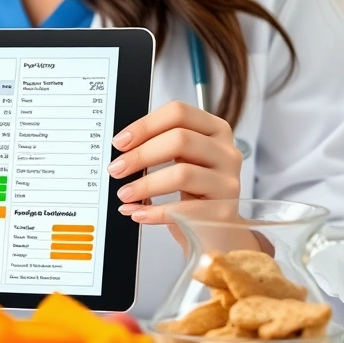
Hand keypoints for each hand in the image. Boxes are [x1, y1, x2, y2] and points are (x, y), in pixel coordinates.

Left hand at [107, 101, 242, 224]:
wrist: (217, 229)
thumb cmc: (195, 191)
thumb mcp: (182, 161)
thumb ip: (159, 147)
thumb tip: (122, 149)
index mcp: (214, 130)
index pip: (179, 113)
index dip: (145, 125)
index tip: (120, 142)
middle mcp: (225, 152)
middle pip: (180, 140)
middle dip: (140, 155)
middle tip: (116, 169)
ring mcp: (227, 182)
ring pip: (182, 174)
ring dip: (145, 185)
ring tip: (125, 194)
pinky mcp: (222, 211)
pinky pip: (183, 209)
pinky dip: (154, 212)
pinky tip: (139, 213)